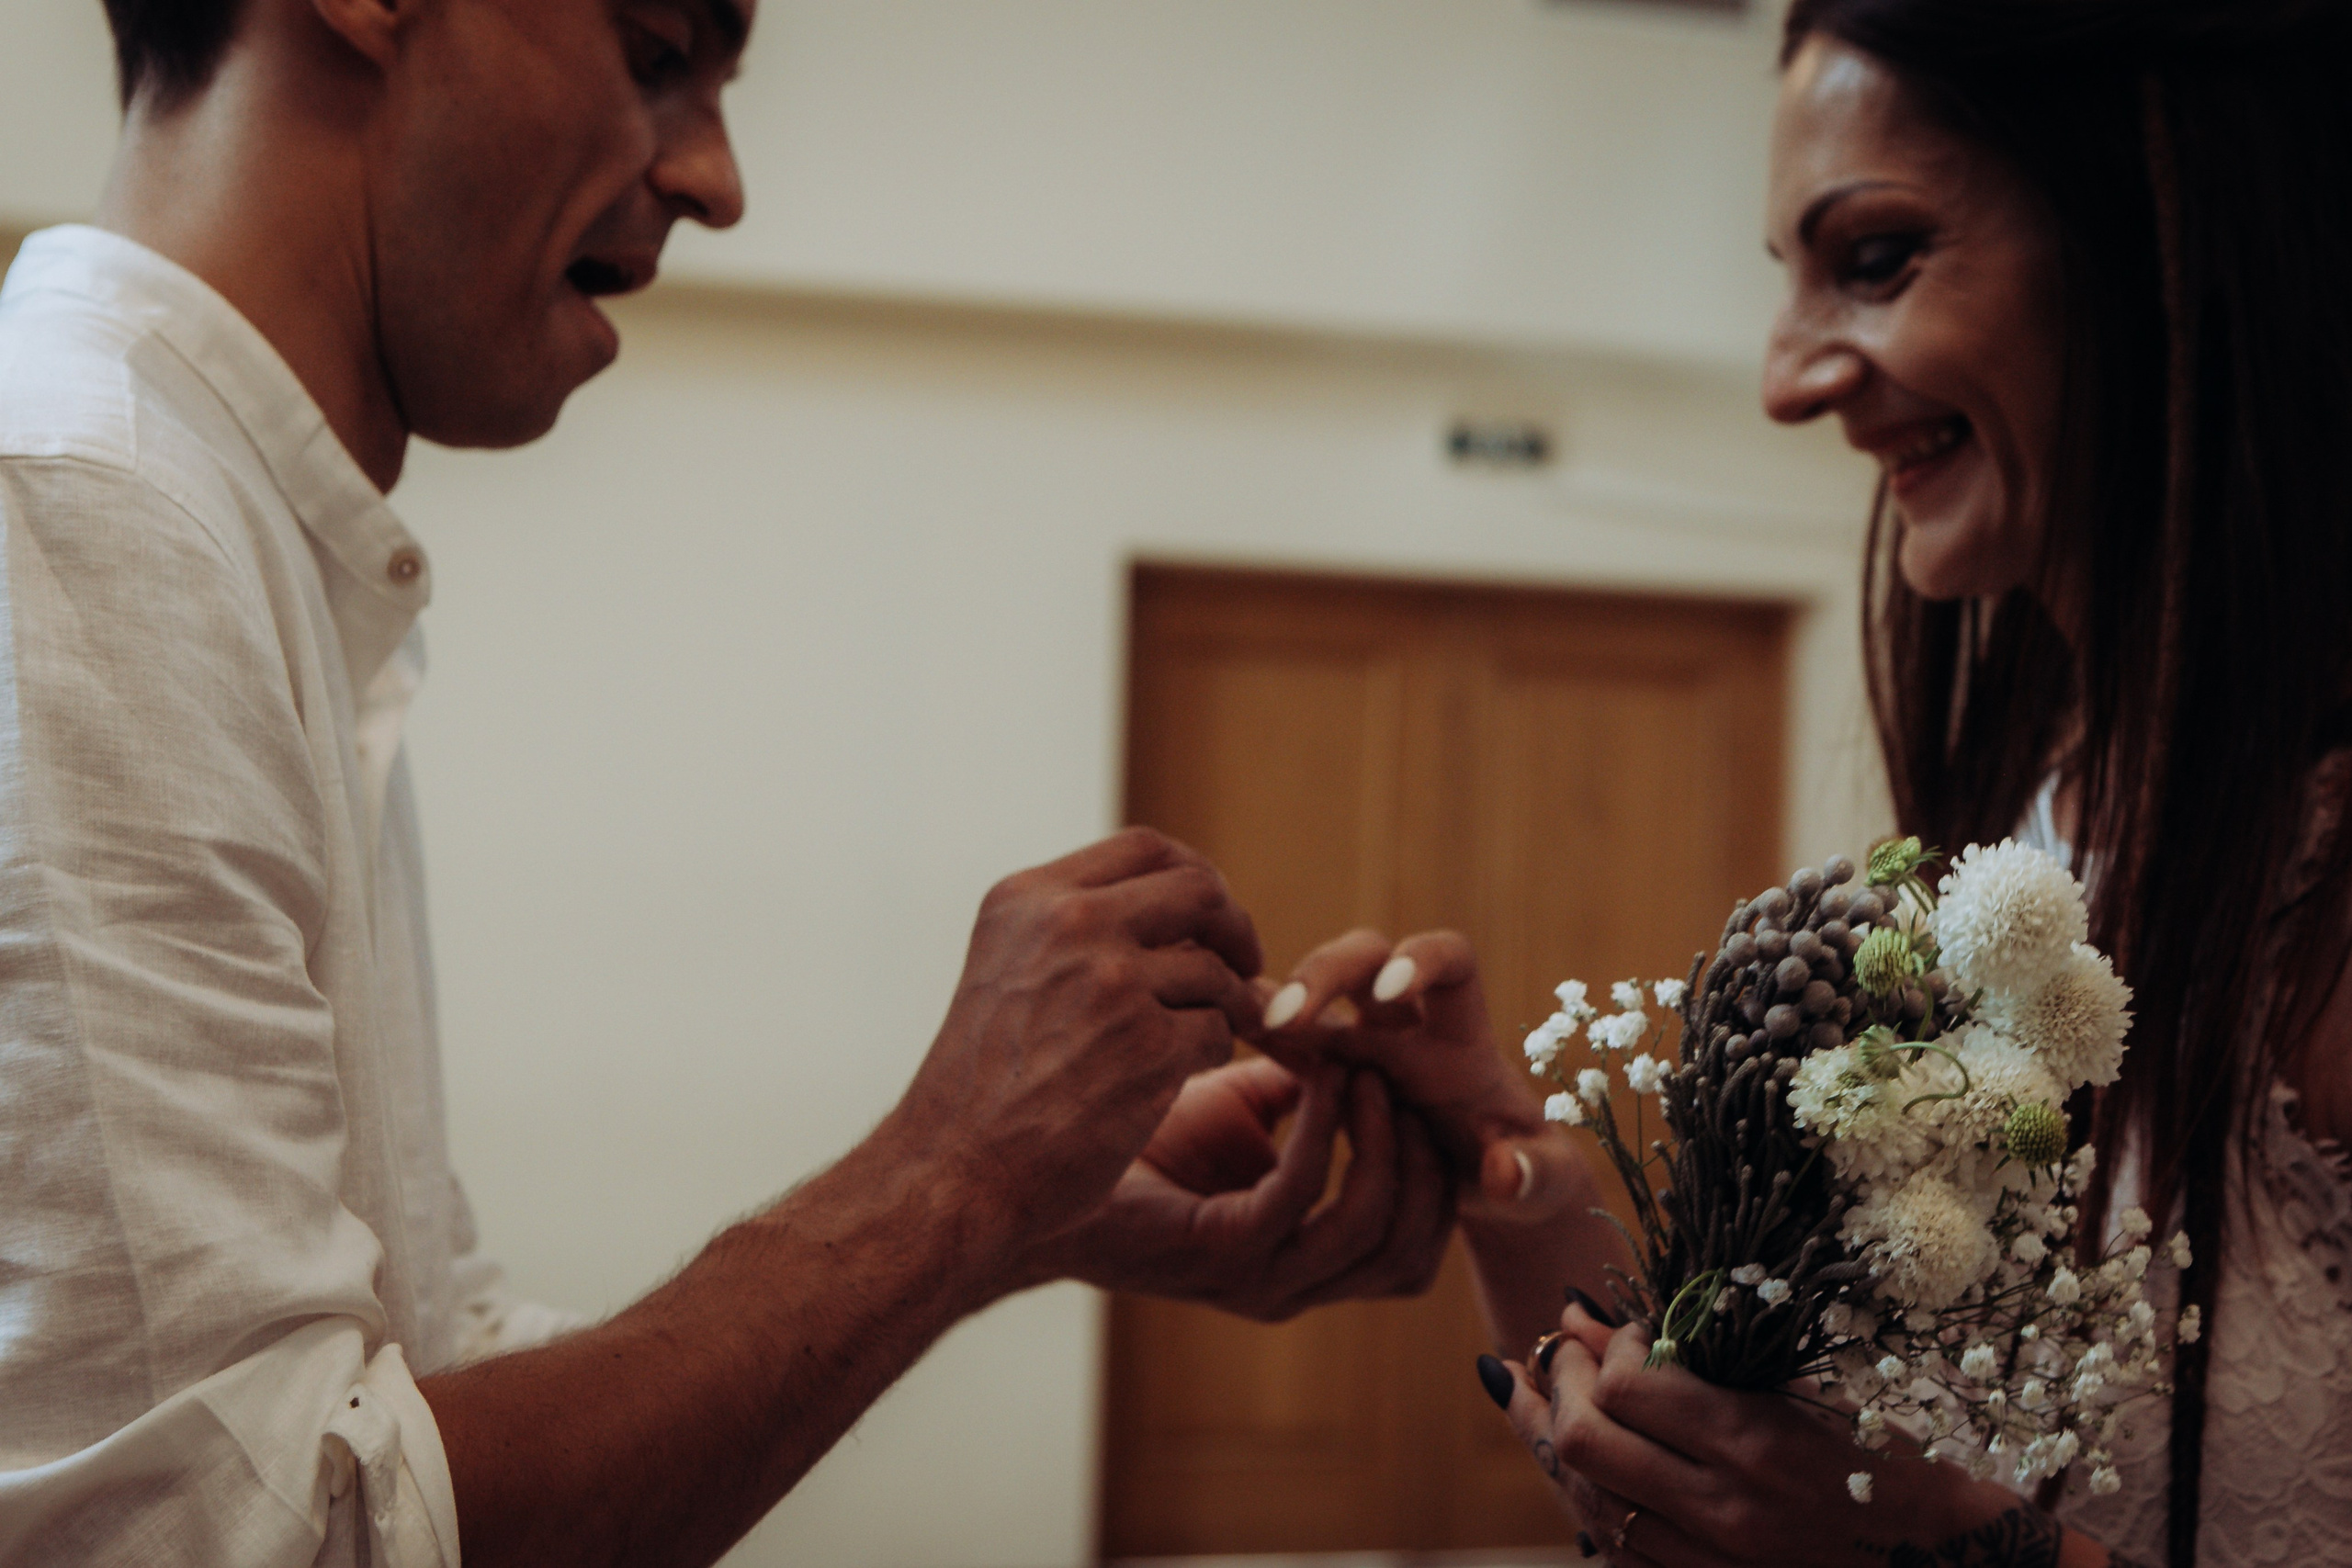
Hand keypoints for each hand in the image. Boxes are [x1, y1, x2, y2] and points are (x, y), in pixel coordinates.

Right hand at [890, 828, 1263, 1250]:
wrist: (951, 1173)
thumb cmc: (983, 1085)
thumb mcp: (1006, 971)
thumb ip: (1078, 928)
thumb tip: (1194, 908)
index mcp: (1029, 899)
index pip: (1146, 848)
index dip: (1194, 877)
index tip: (1206, 917)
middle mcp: (1069, 926)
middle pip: (1199, 890)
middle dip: (1235, 927)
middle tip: (1244, 964)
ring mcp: (1111, 984)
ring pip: (1215, 970)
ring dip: (1225, 1005)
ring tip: (1200, 1037)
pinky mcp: (1147, 1047)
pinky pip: (1217, 1032)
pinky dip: (1208, 1055)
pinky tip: (1175, 1078)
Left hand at [1028, 1056, 1455, 1318]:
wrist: (1027, 1166)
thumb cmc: (1128, 1130)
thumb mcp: (1236, 1102)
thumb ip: (1298, 1084)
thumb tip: (1351, 1037)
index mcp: (1300, 1263)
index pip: (1411, 1251)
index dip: (1435, 1178)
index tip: (1424, 1093)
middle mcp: (1288, 1286)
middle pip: (1408, 1253)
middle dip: (1426, 1164)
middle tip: (1413, 1080)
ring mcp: (1255, 1279)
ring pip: (1369, 1228)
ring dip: (1383, 1144)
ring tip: (1371, 1071)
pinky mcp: (1218, 1253)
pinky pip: (1302, 1194)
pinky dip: (1324, 1129)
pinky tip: (1320, 1072)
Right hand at [1258, 928, 1578, 1222]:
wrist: (1489, 1189)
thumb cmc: (1528, 1177)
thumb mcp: (1543, 1184)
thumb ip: (1535, 1176)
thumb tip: (1504, 1171)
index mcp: (1464, 1039)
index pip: (1451, 959)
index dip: (1421, 960)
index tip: (1392, 992)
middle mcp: (1408, 1026)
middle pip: (1365, 959)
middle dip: (1328, 974)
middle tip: (1289, 1012)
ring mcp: (1360, 1046)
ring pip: (1313, 995)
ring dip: (1281, 1003)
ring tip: (1247, 1023)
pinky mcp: (1325, 1075)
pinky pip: (1284, 1044)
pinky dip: (1255, 1033)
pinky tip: (1215, 1030)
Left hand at [1492, 1307, 2048, 1567]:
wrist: (1939, 1562)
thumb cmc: (1879, 1461)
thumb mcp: (1796, 1393)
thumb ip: (1694, 1362)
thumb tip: (1590, 1322)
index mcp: (1754, 1444)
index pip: (1628, 1387)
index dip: (1609, 1349)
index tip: (1626, 1332)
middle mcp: (1723, 1509)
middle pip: (1584, 1444)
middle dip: (1558, 1387)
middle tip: (1560, 1354)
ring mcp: (1708, 1562)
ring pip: (1585, 1500)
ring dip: (1548, 1439)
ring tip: (1532, 1393)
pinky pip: (1611, 1546)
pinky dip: (1584, 1497)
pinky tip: (1571, 1462)